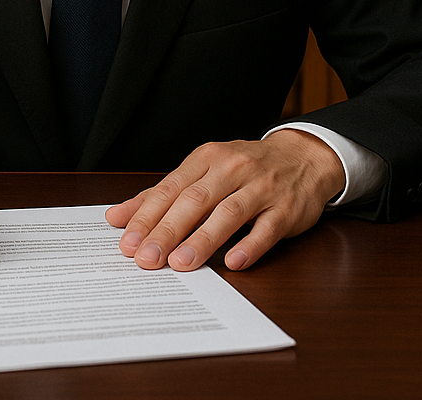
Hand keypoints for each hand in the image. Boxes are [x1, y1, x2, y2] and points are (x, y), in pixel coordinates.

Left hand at [105, 130, 345, 271]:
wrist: (304, 157)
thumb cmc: (245, 169)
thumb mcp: (204, 171)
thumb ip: (162, 195)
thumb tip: (118, 217)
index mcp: (208, 158)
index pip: (171, 188)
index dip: (148, 215)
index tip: (127, 241)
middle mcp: (233, 168)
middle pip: (195, 200)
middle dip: (167, 230)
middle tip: (146, 259)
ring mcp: (262, 188)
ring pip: (228, 213)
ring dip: (203, 239)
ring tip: (180, 263)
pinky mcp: (286, 209)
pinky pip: (267, 229)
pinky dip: (249, 245)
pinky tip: (233, 263)